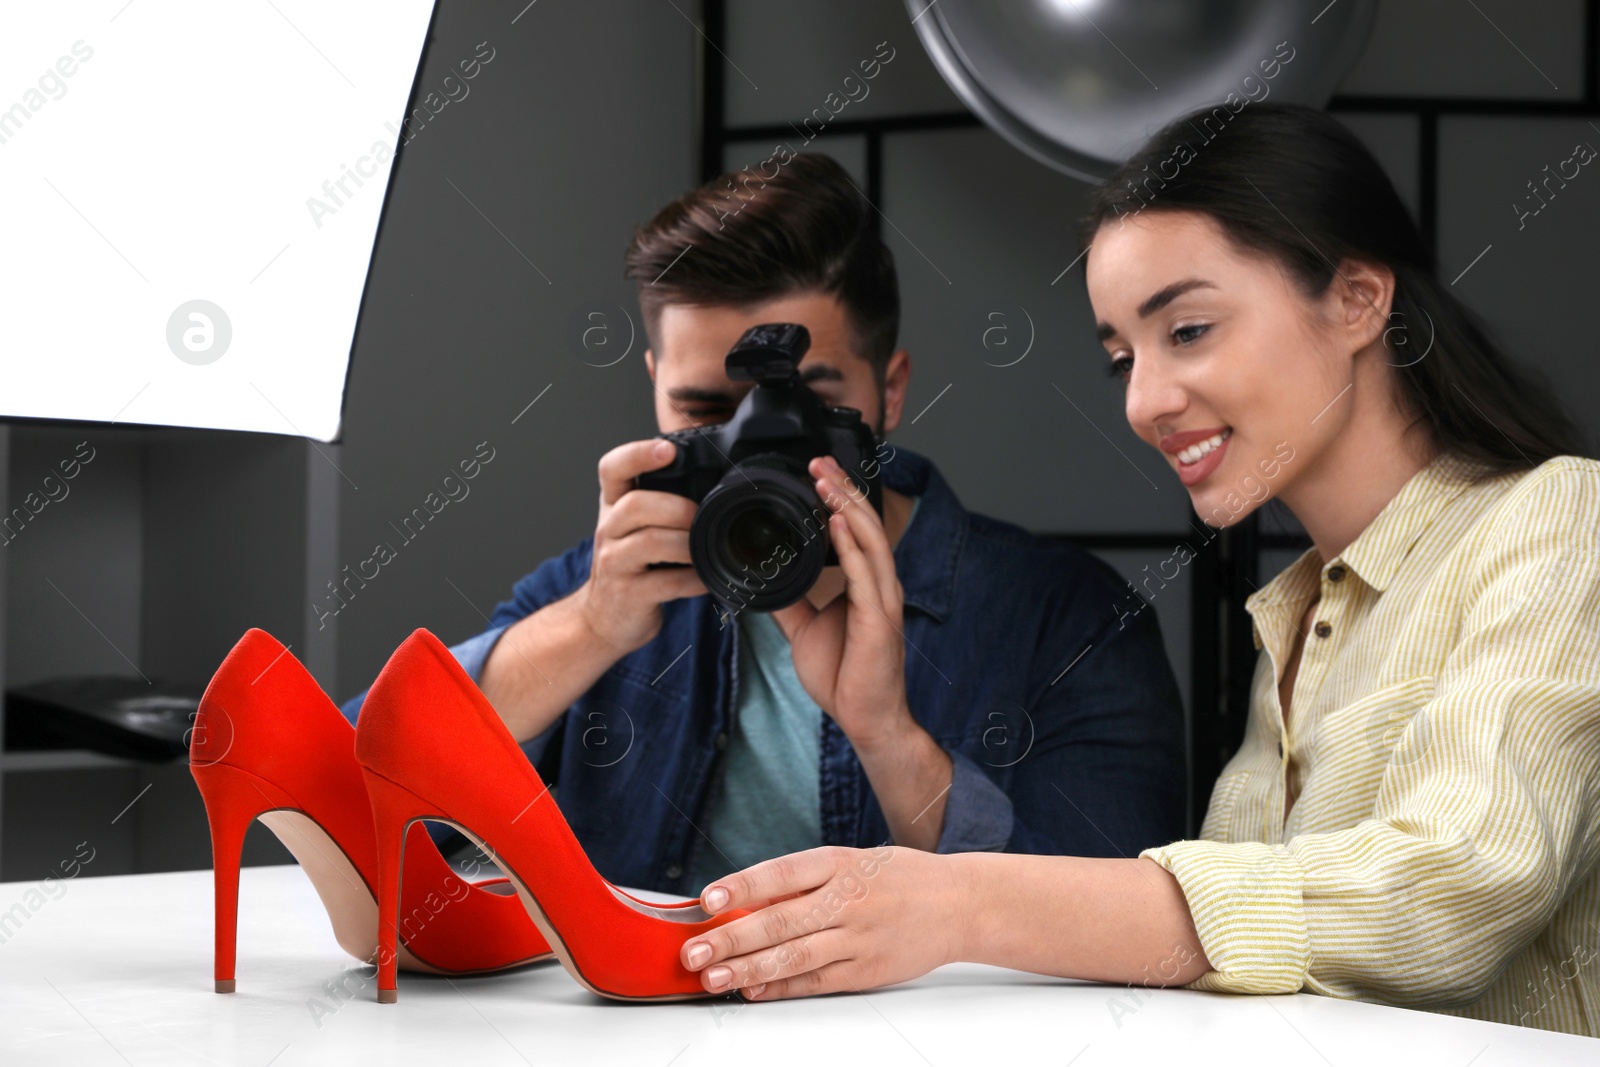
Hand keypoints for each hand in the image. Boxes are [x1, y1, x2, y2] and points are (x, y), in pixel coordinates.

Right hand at [573, 439, 707, 655]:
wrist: (603, 618)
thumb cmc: (631, 565)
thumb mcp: (634, 527)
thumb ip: (661, 503)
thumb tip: (718, 482)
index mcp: (613, 506)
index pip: (612, 468)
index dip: (637, 454)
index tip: (668, 449)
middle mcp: (608, 530)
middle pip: (635, 505)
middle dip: (677, 508)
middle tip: (701, 516)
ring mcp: (615, 563)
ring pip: (650, 542)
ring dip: (688, 543)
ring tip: (706, 549)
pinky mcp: (629, 595)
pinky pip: (667, 582)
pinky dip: (695, 579)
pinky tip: (708, 578)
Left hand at [680, 845, 968, 999]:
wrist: (960, 903)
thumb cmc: (900, 878)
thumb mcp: (854, 861)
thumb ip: (805, 881)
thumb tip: (746, 900)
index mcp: (842, 862)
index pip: (783, 872)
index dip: (742, 886)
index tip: (708, 899)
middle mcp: (850, 898)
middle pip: (782, 920)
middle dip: (732, 938)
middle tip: (694, 952)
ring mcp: (860, 938)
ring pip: (795, 956)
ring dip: (749, 969)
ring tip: (714, 977)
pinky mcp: (869, 971)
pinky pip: (817, 981)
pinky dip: (782, 987)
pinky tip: (754, 988)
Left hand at [771, 455, 913, 750]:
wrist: (867, 719)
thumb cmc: (845, 677)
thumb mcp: (806, 630)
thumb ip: (791, 601)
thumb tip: (764, 580)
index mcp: (867, 584)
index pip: (856, 530)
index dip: (839, 497)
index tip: (816, 471)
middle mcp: (880, 585)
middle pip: (865, 524)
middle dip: (842, 489)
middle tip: (818, 461)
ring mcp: (883, 600)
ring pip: (870, 539)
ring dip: (846, 506)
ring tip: (825, 479)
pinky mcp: (879, 620)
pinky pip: (865, 574)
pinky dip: (851, 545)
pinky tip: (835, 523)